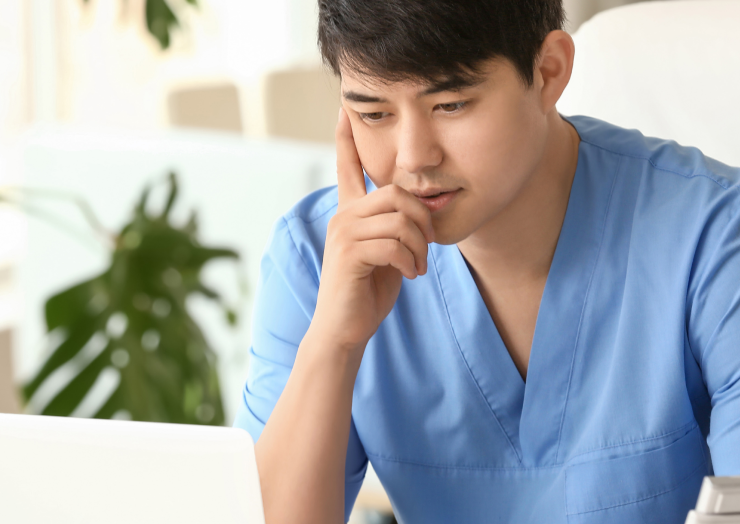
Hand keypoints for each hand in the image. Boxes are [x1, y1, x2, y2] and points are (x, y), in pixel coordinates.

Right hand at [310, 108, 434, 354]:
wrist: (345, 328)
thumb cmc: (367, 290)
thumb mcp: (386, 253)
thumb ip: (396, 228)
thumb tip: (421, 213)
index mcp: (349, 212)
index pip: (347, 166)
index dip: (346, 138)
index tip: (344, 108)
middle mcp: (342, 215)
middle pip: (396, 192)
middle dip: (422, 218)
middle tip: (427, 245)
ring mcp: (343, 233)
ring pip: (400, 218)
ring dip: (419, 246)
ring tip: (417, 265)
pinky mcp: (349, 253)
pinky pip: (394, 243)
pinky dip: (410, 261)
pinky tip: (409, 275)